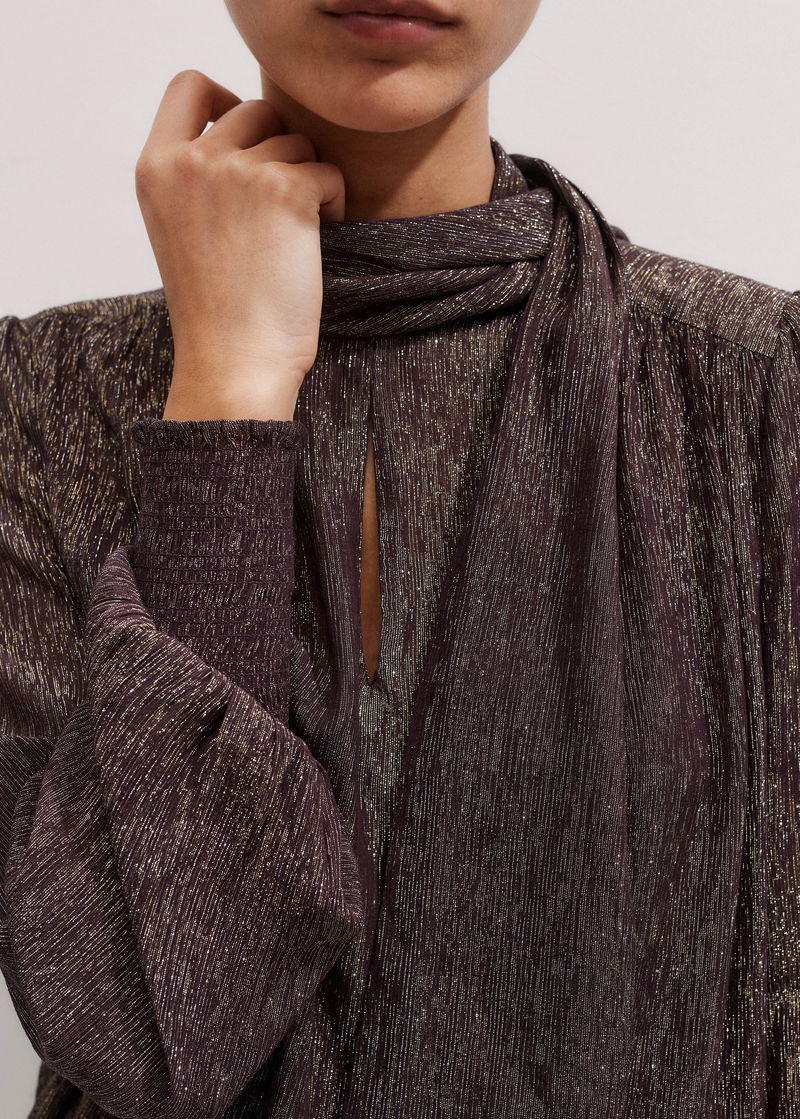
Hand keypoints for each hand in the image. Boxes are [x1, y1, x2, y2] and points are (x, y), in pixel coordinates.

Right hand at [134, 69, 345, 419]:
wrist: (233, 363)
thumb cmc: (215, 311)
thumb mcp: (179, 230)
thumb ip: (197, 177)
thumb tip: (248, 130)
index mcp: (154, 167)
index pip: (188, 86)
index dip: (224, 98)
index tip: (245, 133)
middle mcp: (190, 160)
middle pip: (255, 109)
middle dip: (279, 148)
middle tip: (282, 206)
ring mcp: (236, 171)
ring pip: (296, 141)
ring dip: (307, 180)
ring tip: (294, 234)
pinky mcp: (285, 190)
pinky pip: (328, 171)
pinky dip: (333, 201)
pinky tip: (316, 238)